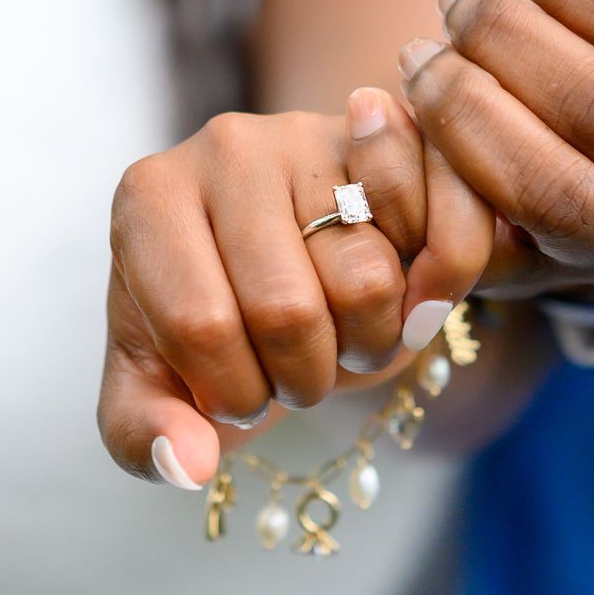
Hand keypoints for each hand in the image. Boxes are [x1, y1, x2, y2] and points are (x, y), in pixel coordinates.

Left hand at [99, 92, 494, 489]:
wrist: (274, 252)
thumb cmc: (211, 320)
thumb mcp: (155, 384)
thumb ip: (148, 435)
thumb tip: (188, 462)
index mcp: (148, 201)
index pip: (203, 324)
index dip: (236, 391)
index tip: (239, 391)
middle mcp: (227, 147)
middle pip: (290, 309)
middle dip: (302, 378)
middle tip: (294, 367)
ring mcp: (314, 132)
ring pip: (370, 280)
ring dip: (369, 344)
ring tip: (339, 329)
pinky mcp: (397, 135)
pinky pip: (446, 218)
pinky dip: (443, 283)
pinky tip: (411, 298)